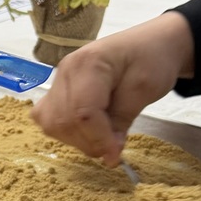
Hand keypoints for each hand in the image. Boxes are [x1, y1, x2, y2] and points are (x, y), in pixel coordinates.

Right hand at [29, 12, 194, 166]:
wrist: (149, 44)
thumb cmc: (152, 59)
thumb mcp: (145, 88)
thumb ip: (122, 120)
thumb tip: (107, 154)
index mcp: (89, 62)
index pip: (83, 111)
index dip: (97, 139)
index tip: (115, 156)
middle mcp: (65, 71)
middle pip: (64, 121)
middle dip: (88, 142)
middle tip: (113, 147)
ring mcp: (56, 82)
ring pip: (53, 125)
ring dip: (77, 140)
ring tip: (101, 136)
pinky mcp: (54, 93)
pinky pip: (48, 122)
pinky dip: (65, 133)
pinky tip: (85, 130)